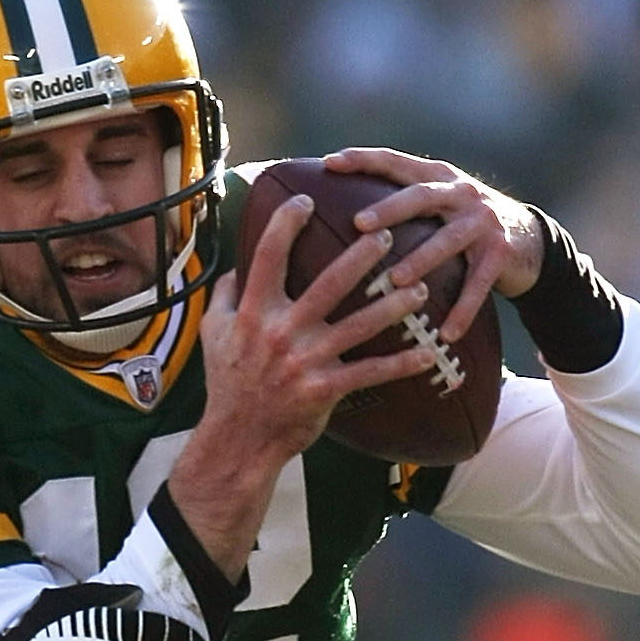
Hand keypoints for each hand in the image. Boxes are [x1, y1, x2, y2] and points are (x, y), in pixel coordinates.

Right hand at [196, 187, 447, 473]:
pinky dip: (401, 365)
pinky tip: (427, 354)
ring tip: (421, 287)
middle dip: (362, 255)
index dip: (286, 223)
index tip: (306, 198)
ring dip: (394, 305)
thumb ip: (226, 296)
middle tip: (388, 234)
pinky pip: (370, 373)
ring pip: (359, 325)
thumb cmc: (227, 384)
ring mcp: (305, 361)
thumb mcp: (212, 334)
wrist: (236, 441)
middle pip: (329, 282)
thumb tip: (239, 264)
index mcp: (253, 312)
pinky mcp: (324, 390)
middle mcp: (280, 332)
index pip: (268, 256)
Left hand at [324, 147, 544, 346]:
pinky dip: (462, 310)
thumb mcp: (437, 207)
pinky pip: (478, 284)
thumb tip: (340, 216)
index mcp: (437, 178)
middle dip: (390, 209)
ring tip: (395, 282)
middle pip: (421, 196)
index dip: (364, 159)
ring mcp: (482, 222)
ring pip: (447, 241)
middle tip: (360, 225)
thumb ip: (402, 204)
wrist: (528, 241)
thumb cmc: (463, 227)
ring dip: (420, 261)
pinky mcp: (500, 253)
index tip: (329, 162)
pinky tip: (445, 333)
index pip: (396, 162)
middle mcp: (460, 193)